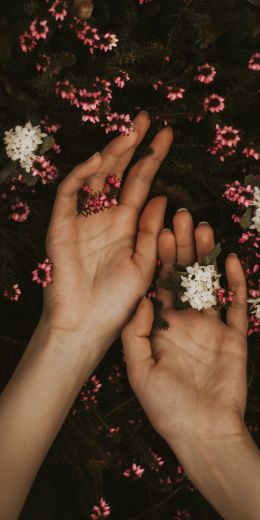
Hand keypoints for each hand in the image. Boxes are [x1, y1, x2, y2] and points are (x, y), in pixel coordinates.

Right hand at [42, 112, 172, 358]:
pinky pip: (68, 194)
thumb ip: (151, 230)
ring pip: (94, 177)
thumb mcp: (144, 263)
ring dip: (110, 154)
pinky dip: (80, 176)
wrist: (87, 323)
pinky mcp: (61, 226)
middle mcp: (105, 216)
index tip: (167, 135)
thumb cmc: (118, 300)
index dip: (153, 158)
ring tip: (129, 133)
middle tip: (145, 120)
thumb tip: (162, 196)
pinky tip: (98, 161)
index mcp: (127, 224)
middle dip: (131, 144)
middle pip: (118, 172)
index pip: (141, 183)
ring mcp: (82, 219)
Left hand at [122, 209, 248, 450]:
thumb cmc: (166, 407)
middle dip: (182, 248)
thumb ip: (135, 334)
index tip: (156, 232)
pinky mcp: (234, 336)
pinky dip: (233, 283)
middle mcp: (186, 322)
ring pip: (209, 284)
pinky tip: (228, 260)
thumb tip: (140, 300)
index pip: (160, 285)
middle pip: (184, 277)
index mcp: (162, 327)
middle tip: (181, 218)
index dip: (158, 259)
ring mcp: (212, 327)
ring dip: (207, 258)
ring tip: (203, 230)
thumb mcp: (139, 370)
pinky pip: (236, 305)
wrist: (202, 433)